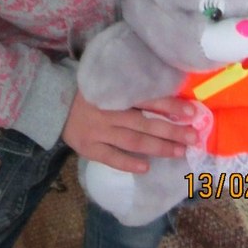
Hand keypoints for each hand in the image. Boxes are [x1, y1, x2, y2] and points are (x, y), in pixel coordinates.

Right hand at [62, 90, 197, 173]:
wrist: (54, 103)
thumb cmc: (89, 89)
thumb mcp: (107, 80)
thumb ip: (130, 85)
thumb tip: (168, 88)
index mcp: (114, 91)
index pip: (147, 99)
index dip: (170, 106)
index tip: (192, 113)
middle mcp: (107, 111)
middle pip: (144, 123)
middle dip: (171, 131)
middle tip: (193, 137)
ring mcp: (97, 131)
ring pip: (132, 141)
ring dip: (158, 147)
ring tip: (179, 152)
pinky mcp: (88, 148)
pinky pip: (111, 157)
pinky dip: (128, 163)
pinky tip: (146, 167)